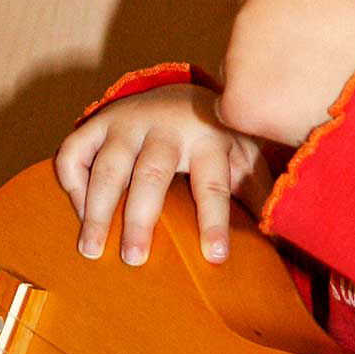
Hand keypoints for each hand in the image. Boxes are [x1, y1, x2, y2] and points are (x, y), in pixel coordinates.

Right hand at [54, 82, 264, 265]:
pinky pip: (74, 151)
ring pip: (110, 166)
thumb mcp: (244, 158)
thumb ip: (259, 192)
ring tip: (92, 251)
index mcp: (211, 138)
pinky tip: (80, 211)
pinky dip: (72, 182)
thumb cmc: (217, 138)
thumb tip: (282, 232)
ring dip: (99, 209)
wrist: (182, 93)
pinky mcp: (99, 122)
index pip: (214, 184)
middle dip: (142, 218)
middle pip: (153, 174)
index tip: (214, 258)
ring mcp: (129, 122)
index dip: (214, 221)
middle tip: (135, 260)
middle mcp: (168, 127)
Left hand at [219, 0, 354, 146]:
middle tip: (306, 65)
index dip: (285, 22)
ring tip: (299, 88)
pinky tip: (284, 111)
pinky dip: (252, 113)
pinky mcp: (235, 102)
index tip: (308, 37)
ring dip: (259, 80)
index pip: (260, 3)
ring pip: (237, 72)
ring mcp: (235, 63)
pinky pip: (233, 108)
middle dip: (269, 49)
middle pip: (245, 36)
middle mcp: (243, 21)